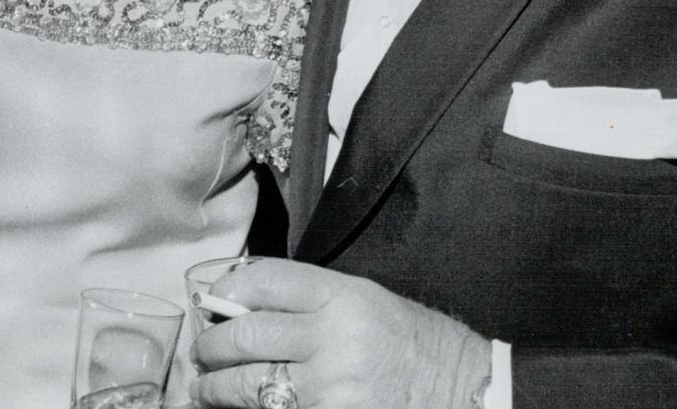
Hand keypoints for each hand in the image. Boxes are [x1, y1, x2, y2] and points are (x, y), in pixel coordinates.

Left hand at [191, 259, 489, 408]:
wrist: (473, 396)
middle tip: (202, 352)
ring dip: (216, 388)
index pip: (264, 281)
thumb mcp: (372, 304)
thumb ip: (314, 302)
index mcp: (344, 296)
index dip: (229, 289)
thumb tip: (249, 304)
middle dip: (213, 345)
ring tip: (205, 389)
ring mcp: (331, 388)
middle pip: (246, 334)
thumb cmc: (424, 351)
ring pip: (249, 384)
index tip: (215, 300)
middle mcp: (333, 338)